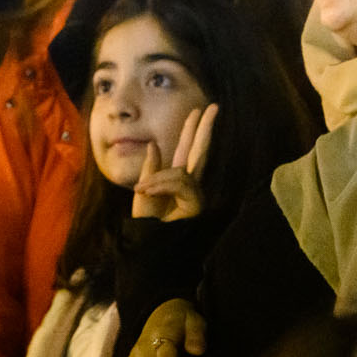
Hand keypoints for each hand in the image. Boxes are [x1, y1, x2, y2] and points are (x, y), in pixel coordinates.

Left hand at [131, 104, 216, 221]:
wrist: (146, 249)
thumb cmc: (144, 226)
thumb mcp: (142, 192)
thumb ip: (151, 169)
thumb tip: (156, 145)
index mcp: (175, 180)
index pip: (187, 150)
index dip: (192, 131)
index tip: (198, 112)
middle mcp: (189, 185)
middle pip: (201, 151)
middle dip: (205, 129)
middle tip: (213, 107)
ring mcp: (194, 196)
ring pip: (182, 172)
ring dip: (159, 179)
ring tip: (142, 191)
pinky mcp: (197, 206)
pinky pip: (181, 183)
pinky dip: (163, 185)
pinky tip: (147, 192)